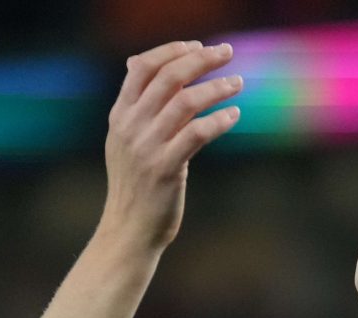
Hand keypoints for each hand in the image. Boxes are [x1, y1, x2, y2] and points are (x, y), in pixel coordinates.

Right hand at [98, 41, 242, 251]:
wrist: (128, 230)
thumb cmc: (134, 185)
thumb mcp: (124, 141)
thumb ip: (134, 106)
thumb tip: (135, 64)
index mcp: (120, 115)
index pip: (142, 67)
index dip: (171, 52)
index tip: (198, 47)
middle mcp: (130, 126)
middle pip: (169, 77)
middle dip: (201, 60)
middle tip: (227, 53)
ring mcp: (147, 147)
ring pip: (186, 102)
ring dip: (217, 88)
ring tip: (237, 84)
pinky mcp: (166, 169)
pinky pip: (197, 133)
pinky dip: (219, 120)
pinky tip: (234, 116)